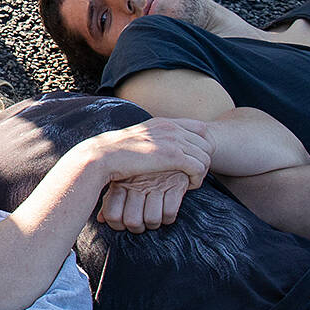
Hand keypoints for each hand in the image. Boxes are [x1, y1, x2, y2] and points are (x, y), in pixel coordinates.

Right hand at [79, 118, 211, 214]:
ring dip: (202, 172)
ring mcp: (173, 140)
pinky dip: (197, 179)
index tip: (192, 161)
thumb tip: (159, 148)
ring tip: (190, 181)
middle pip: (207, 143)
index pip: (201, 129)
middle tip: (193, 175)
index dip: (202, 146)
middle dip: (204, 160)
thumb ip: (153, 139)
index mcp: (164, 122)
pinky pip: (199, 168)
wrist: (103, 157)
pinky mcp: (173, 156)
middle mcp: (171, 127)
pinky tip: (188, 187)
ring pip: (206, 156)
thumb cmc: (116, 155)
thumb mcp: (138, 140)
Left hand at [98, 170, 189, 231]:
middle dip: (137, 228)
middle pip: (132, 221)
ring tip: (154, 218)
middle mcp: (137, 183)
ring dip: (154, 224)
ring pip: (152, 220)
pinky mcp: (176, 185)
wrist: (170, 149)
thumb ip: (110, 199)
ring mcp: (157, 184)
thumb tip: (100, 219)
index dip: (117, 225)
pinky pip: (169, 213)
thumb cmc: (142, 169)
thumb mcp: (123, 179)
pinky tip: (166, 212)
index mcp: (120, 182)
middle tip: (141, 225)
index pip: (112, 215)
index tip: (122, 225)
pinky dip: (168, 218)